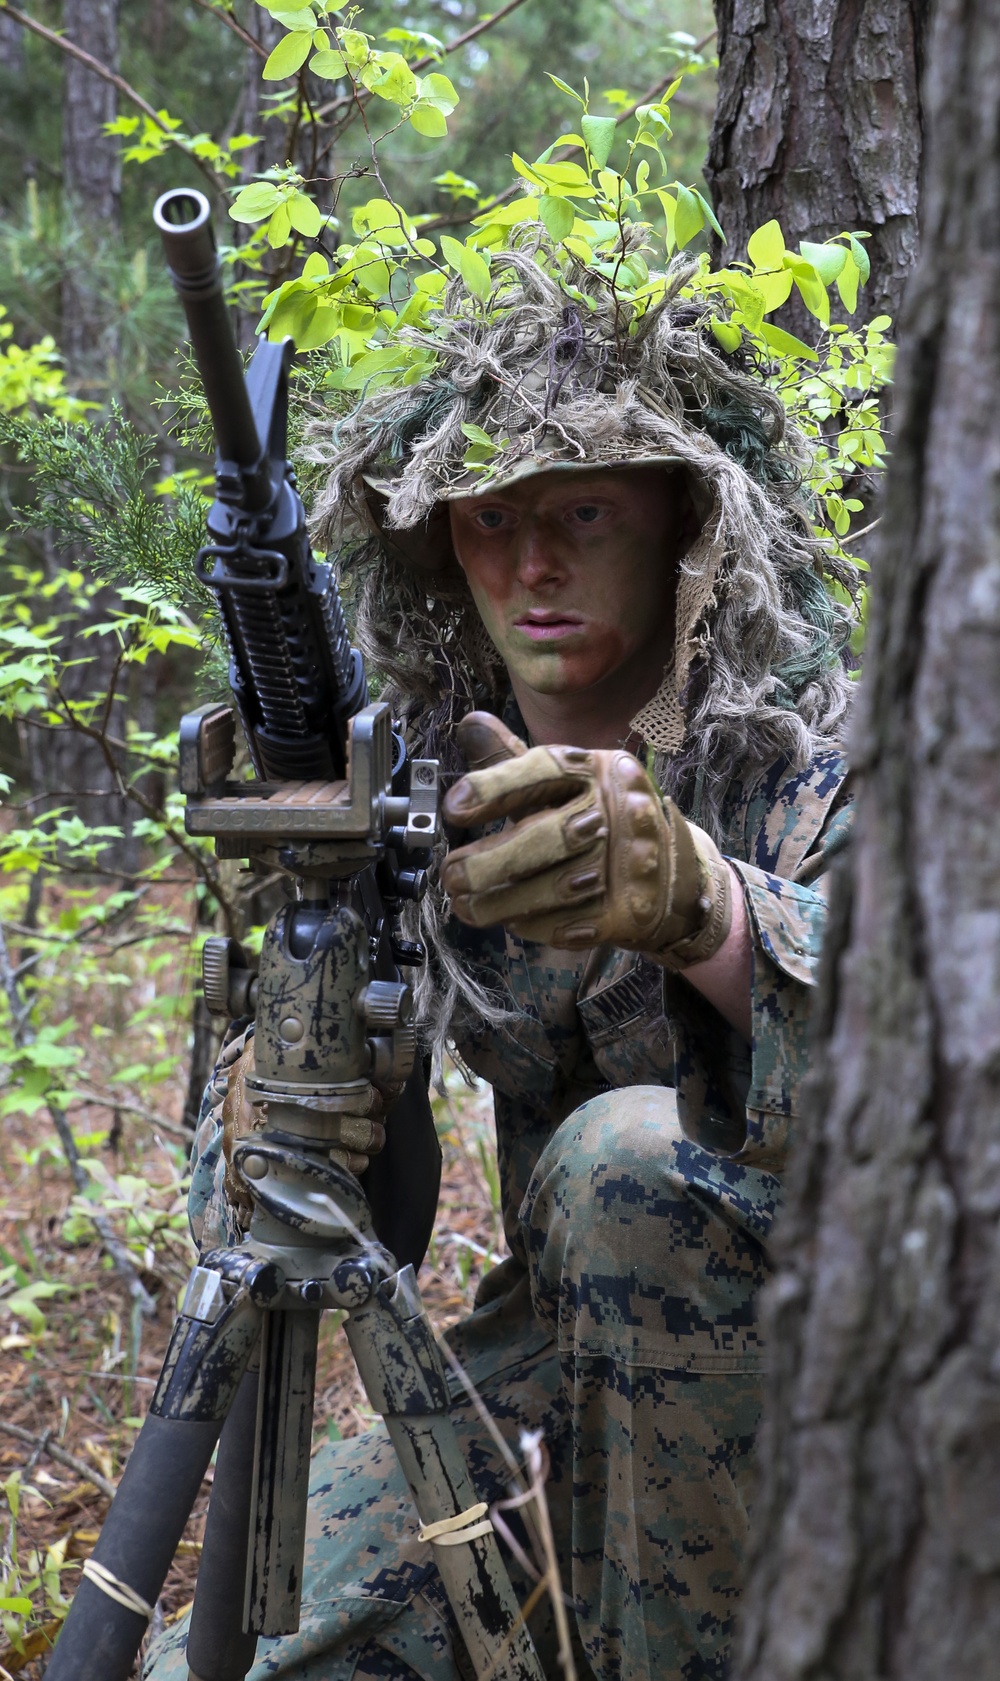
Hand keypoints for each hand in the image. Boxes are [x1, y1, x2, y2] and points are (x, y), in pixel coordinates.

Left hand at [441, 713, 731, 962]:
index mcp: (599, 771)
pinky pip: (575, 923)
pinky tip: (514, 923)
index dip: (496, 786)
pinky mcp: (631, 909)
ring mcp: (631, 863)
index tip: (453, 807)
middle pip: (548, 836)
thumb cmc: (601, 820)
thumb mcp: (565, 783)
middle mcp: (619, 811)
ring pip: (557, 887)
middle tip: (451, 875)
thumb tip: (469, 726)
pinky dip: (538, 926)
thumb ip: (514, 763)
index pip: (546, 769)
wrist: (671, 874)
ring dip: (502, 903)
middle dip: (490, 862)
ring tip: (467, 906)